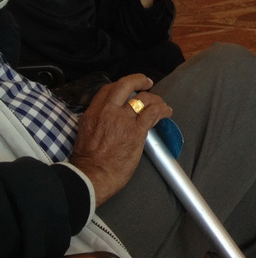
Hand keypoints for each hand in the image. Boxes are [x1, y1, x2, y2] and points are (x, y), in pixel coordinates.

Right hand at [70, 74, 171, 205]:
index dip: (121, 86)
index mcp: (93, 113)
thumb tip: (113, 121)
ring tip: (161, 105)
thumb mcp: (87, 134)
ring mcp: (122, 120)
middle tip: (147, 82)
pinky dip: (163, 110)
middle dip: (138, 79)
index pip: (107, 90)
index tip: (129, 89)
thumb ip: (99, 122)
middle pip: (125, 85)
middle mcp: (107, 112)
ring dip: (155, 99)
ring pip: (143, 98)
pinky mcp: (136, 131)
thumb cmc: (88, 164)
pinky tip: (167, 112)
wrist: (90, 178)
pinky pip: (153, 113)